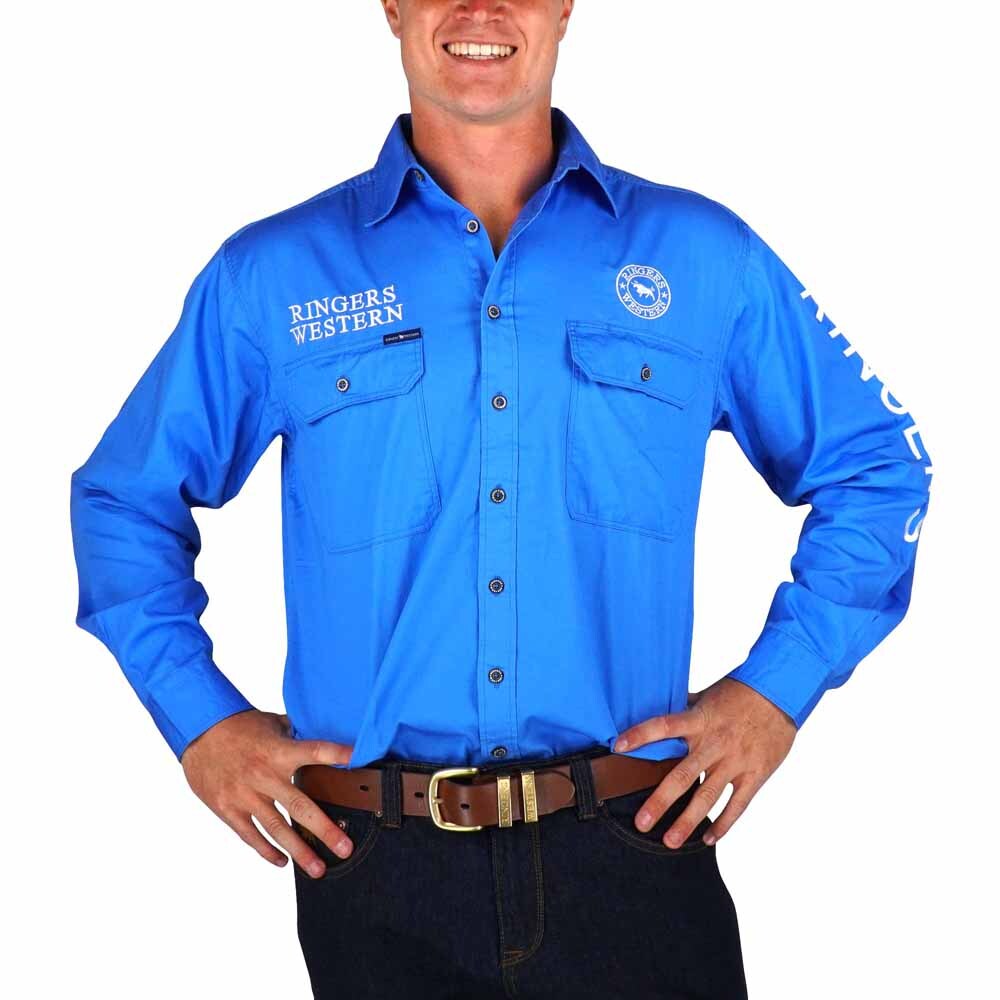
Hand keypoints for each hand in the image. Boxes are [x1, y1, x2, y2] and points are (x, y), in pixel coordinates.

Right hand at [180, 709, 354, 878]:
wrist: (199, 731)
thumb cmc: (241, 726)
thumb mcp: (273, 724)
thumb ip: (297, 736)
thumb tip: (325, 738)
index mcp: (279, 751)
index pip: (315, 751)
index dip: (337, 755)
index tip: (359, 761)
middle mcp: (264, 775)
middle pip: (300, 806)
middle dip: (324, 830)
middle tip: (345, 849)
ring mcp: (245, 795)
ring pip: (276, 829)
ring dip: (299, 851)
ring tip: (318, 869)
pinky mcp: (228, 809)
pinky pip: (251, 835)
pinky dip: (267, 851)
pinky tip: (283, 862)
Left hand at [612, 677, 796, 847]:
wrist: (780, 693)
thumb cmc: (738, 693)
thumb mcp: (707, 696)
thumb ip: (683, 710)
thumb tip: (655, 713)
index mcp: (699, 720)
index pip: (663, 726)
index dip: (640, 735)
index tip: (618, 746)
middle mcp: (714, 743)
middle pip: (682, 775)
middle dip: (660, 801)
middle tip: (641, 823)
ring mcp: (735, 761)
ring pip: (708, 796)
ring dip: (688, 821)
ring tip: (669, 841)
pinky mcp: (755, 774)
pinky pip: (737, 805)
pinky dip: (723, 824)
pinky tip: (707, 839)